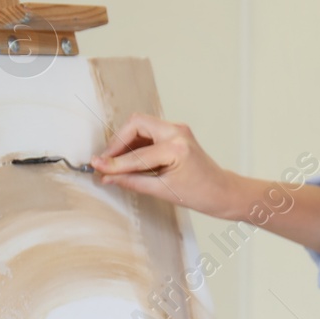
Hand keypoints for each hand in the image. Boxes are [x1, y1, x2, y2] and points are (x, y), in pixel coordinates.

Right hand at [91, 113, 244, 217]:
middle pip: (135, 124)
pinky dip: (135, 144)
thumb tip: (106, 176)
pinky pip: (148, 132)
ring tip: (115, 163)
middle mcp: (177, 132)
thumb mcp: (162, 191)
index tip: (96, 167)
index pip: (137, 154)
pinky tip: (129, 160)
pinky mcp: (176, 133)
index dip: (114, 162)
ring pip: (140, 126)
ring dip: (125, 142)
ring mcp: (178, 130)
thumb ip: (132, 181)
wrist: (222, 192)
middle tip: (106, 162)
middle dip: (117, 142)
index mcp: (177, 147)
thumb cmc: (200, 194)